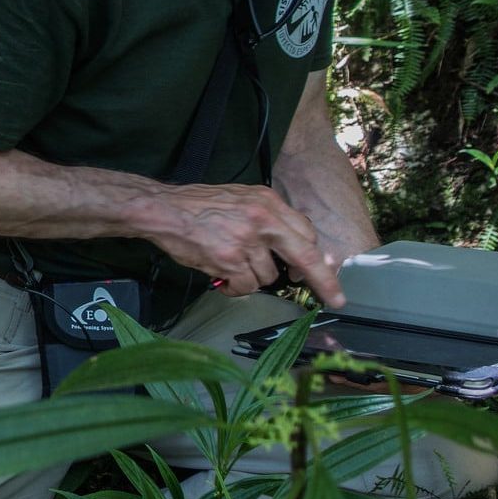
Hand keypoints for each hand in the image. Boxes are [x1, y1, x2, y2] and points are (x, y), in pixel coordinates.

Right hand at [141, 183, 346, 307]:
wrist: (163, 210)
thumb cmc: (198, 206)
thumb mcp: (242, 199)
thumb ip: (268, 219)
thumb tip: (294, 248)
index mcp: (268, 202)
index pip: (305, 232)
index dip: (315, 257)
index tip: (324, 271)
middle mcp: (262, 220)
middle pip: (305, 256)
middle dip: (323, 281)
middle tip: (334, 299)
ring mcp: (246, 241)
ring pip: (268, 276)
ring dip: (252, 278)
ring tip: (230, 267)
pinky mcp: (229, 260)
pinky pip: (246, 287)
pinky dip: (235, 288)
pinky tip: (222, 278)